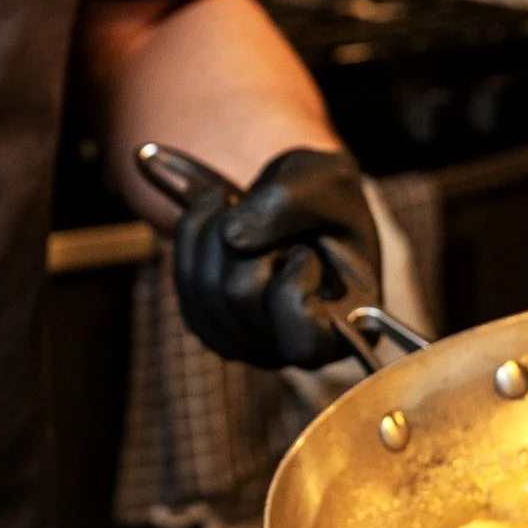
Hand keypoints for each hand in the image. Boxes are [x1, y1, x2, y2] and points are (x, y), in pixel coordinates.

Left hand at [170, 144, 379, 369]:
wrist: (299, 203)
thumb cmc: (327, 200)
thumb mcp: (326, 180)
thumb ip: (290, 202)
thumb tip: (232, 237)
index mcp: (344, 328)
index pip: (304, 340)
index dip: (294, 288)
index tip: (307, 252)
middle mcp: (292, 347)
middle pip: (240, 294)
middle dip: (254, 242)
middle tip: (281, 230)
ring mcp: (245, 341)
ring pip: (204, 285)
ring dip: (222, 231)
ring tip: (254, 219)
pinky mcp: (207, 324)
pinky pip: (182, 274)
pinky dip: (197, 231)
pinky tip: (223, 216)